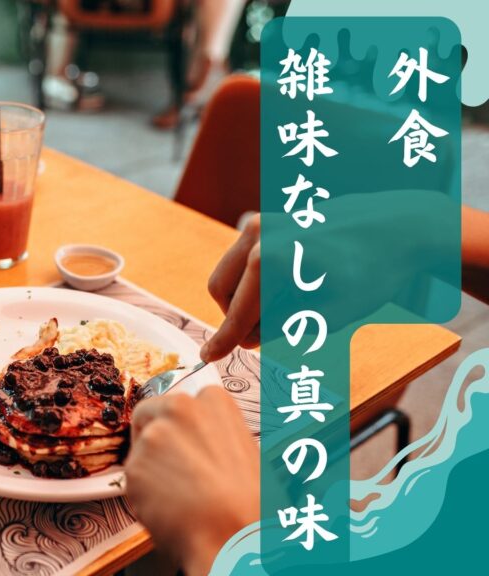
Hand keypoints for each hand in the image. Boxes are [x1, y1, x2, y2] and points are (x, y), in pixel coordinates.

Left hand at [125, 387, 258, 575]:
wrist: (234, 536)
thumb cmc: (248, 503)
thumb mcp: (244, 451)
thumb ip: (213, 435)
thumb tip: (198, 442)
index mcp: (212, 400)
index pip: (176, 403)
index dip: (174, 426)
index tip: (178, 442)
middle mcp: (179, 408)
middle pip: (148, 415)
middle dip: (153, 438)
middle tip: (170, 469)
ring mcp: (153, 436)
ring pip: (140, 450)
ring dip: (150, 469)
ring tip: (178, 496)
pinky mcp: (133, 466)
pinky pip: (133, 479)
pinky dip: (143, 494)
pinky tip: (168, 507)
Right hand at [200, 190, 454, 362]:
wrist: (400, 226)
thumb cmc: (372, 272)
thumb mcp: (331, 314)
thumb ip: (282, 327)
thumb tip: (248, 335)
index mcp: (271, 261)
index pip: (237, 312)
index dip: (224, 340)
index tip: (208, 357)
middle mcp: (258, 235)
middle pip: (221, 289)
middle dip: (237, 315)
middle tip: (269, 330)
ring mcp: (260, 223)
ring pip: (230, 273)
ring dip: (248, 296)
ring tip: (292, 301)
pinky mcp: (267, 220)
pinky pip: (244, 259)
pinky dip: (257, 279)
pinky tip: (295, 282)